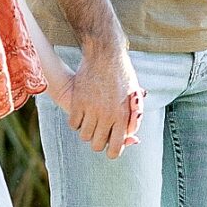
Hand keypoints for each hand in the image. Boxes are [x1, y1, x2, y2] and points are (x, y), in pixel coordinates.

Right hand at [66, 38, 142, 157]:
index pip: (115, 148)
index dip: (112, 152)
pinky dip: (76, 122)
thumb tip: (133, 140)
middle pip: (97, 145)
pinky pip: (73, 124)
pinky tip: (81, 113)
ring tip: (91, 121)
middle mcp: (106, 115)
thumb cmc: (122, 76)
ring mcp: (91, 109)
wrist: (105, 55)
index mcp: (122, 116)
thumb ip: (134, 120)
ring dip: (87, 131)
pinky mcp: (77, 101)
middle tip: (100, 131)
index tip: (110, 148)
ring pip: (84, 136)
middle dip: (99, 141)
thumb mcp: (134, 98)